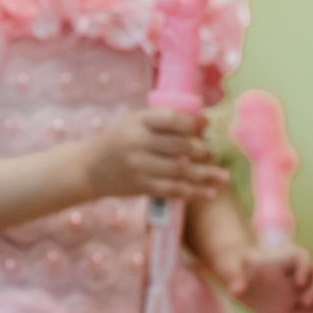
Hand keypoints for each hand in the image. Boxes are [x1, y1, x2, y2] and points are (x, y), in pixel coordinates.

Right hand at [81, 108, 227, 202]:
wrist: (89, 168)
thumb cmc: (118, 141)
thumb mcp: (134, 123)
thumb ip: (162, 122)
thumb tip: (202, 124)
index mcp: (137, 121)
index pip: (170, 119)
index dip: (192, 122)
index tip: (206, 125)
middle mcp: (138, 142)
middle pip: (180, 146)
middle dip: (201, 150)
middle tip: (211, 153)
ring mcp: (139, 166)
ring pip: (180, 170)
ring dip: (205, 175)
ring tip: (223, 177)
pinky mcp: (141, 186)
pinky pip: (172, 189)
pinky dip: (193, 192)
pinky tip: (208, 193)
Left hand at [231, 252, 312, 312]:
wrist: (246, 284)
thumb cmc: (243, 271)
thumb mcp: (238, 272)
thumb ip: (239, 279)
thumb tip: (235, 289)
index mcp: (286, 258)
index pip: (304, 256)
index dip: (305, 268)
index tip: (298, 282)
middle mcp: (300, 273)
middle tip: (304, 303)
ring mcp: (303, 291)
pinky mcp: (300, 308)